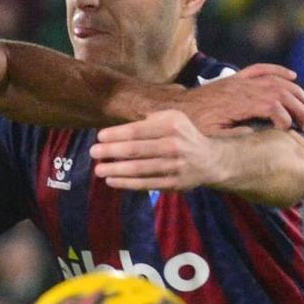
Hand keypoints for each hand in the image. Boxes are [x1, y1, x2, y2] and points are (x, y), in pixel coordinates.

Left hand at [89, 109, 220, 191]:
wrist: (210, 160)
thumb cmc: (182, 136)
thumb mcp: (173, 119)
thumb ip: (150, 120)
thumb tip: (120, 128)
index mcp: (172, 126)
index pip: (138, 130)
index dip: (116, 134)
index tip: (99, 137)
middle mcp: (174, 145)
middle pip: (136, 150)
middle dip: (111, 151)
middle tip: (93, 152)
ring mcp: (175, 166)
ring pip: (139, 169)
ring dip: (115, 170)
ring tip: (98, 169)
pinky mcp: (174, 184)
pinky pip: (145, 184)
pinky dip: (126, 183)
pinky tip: (112, 180)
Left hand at [177, 64, 303, 131]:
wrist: (177, 108)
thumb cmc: (194, 126)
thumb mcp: (211, 136)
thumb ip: (233, 135)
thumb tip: (255, 134)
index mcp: (238, 105)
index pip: (271, 107)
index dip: (285, 118)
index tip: (288, 131)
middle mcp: (242, 89)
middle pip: (280, 93)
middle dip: (297, 108)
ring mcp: (240, 81)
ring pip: (276, 81)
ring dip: (294, 92)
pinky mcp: (237, 77)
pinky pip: (262, 69)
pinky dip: (279, 70)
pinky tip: (293, 76)